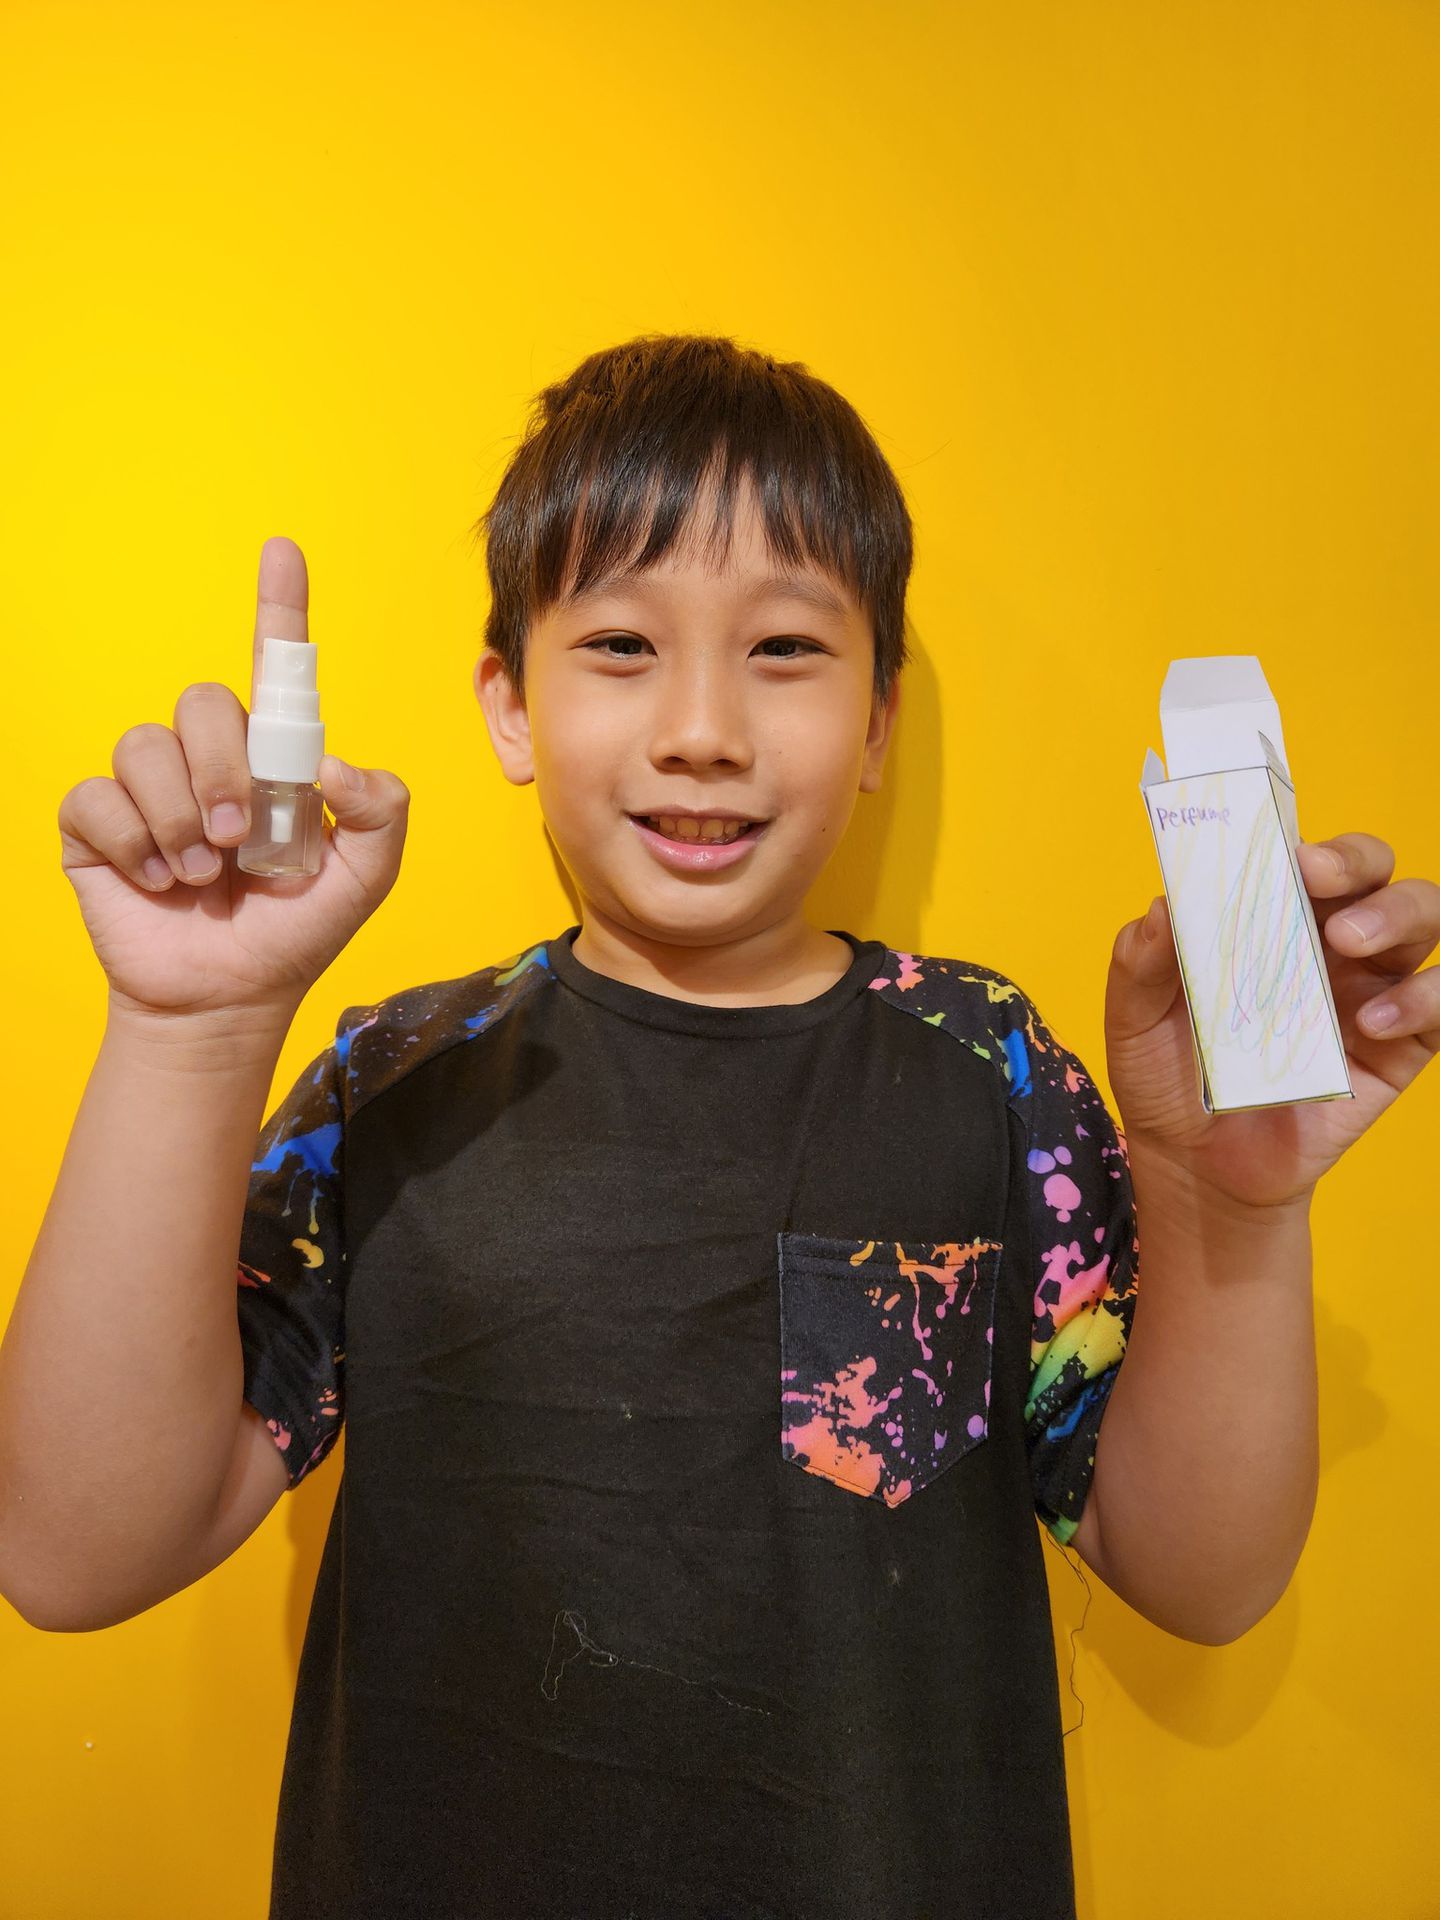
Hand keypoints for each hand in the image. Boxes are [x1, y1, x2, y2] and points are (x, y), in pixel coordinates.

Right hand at [58, 536, 409, 1022]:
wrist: (228, 999)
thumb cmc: (294, 932)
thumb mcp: (367, 877)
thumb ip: (382, 812)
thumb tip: (333, 763)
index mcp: (273, 759)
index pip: (273, 667)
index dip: (279, 605)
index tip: (283, 550)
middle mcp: (209, 759)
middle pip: (203, 702)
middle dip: (224, 771)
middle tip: (239, 841)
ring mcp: (150, 789)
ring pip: (145, 745)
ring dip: (180, 817)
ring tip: (200, 874)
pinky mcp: (97, 824)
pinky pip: (97, 797)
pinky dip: (133, 842)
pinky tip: (156, 881)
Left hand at [1103, 831, 1439, 1210]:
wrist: (1195, 1166)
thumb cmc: (1168, 1076)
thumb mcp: (1133, 1019)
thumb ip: (1141, 961)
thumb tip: (1164, 906)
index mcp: (1268, 917)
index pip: (1302, 854)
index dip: (1301, 838)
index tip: (1283, 848)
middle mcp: (1329, 941)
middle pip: (1375, 871)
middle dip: (1355, 861)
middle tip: (1317, 880)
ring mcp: (1371, 988)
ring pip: (1423, 919)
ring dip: (1395, 915)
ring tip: (1347, 942)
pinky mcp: (1399, 1047)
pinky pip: (1438, 1003)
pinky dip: (1421, 999)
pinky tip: (1372, 1019)